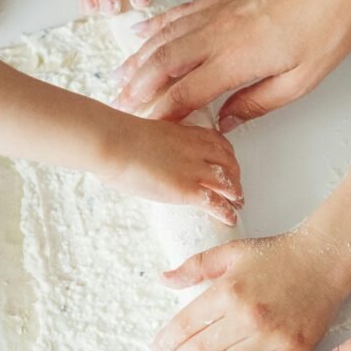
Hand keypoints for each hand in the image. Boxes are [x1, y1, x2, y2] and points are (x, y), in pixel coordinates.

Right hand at [99, 112, 242, 224]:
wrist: (112, 142)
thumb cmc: (117, 137)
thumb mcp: (145, 133)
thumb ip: (154, 144)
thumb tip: (147, 154)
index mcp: (185, 133)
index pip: (218, 142)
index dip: (227, 156)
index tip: (227, 164)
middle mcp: (196, 149)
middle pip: (229, 162)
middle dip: (235, 176)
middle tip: (235, 188)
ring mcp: (194, 169)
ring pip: (227, 182)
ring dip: (235, 195)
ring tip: (237, 204)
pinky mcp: (187, 189)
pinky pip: (215, 202)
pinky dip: (225, 211)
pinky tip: (229, 218)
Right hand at [113, 0, 350, 125]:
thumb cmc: (327, 27)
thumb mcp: (300, 82)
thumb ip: (257, 104)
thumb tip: (226, 123)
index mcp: (236, 60)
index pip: (184, 93)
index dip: (160, 113)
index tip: (145, 129)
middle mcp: (217, 33)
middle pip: (162, 64)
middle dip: (137, 89)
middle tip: (121, 108)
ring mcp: (216, 11)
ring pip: (163, 38)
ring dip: (138, 60)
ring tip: (120, 80)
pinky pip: (178, 13)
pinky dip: (155, 27)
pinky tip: (141, 35)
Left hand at [152, 225, 350, 350]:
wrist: (326, 257)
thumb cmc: (278, 253)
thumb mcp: (232, 251)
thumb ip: (196, 265)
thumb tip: (164, 279)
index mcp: (228, 290)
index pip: (188, 322)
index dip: (168, 340)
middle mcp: (246, 315)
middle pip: (202, 349)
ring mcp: (271, 335)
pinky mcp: (294, 348)